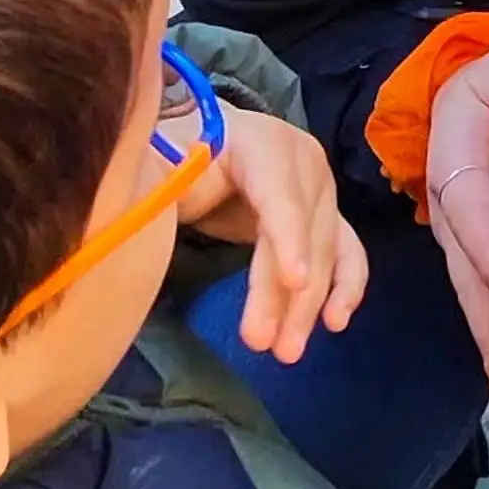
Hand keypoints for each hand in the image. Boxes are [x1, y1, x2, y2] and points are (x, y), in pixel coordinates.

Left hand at [175, 105, 370, 361]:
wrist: (204, 138)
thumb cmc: (177, 152)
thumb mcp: (161, 161)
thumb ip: (157, 184)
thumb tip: (143, 214)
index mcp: (260, 142)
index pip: (279, 193)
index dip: (289, 236)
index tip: (295, 282)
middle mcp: (304, 164)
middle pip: (303, 232)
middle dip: (285, 293)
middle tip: (261, 343)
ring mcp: (321, 192)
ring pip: (325, 252)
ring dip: (309, 305)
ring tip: (287, 350)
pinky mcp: (326, 218)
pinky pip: (346, 254)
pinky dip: (345, 288)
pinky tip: (336, 322)